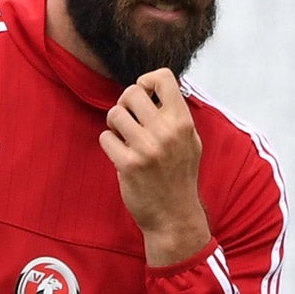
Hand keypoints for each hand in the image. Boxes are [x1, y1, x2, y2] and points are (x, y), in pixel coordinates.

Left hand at [100, 68, 212, 266]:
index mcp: (183, 122)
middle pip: (131, 92)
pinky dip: (108, 143)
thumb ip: (174, 115)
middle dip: (124, 103)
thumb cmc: (179, 175)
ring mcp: (147, 148)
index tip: (144, 94)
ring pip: (114, 113)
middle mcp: (166, 132)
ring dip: (114, 124)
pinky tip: (119, 153)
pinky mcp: (128, 164)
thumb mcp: (189, 141)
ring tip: (123, 137)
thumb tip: (153, 88)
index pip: (164, 78)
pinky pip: (105, 138)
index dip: (147, 80)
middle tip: (128, 118)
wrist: (174, 215)